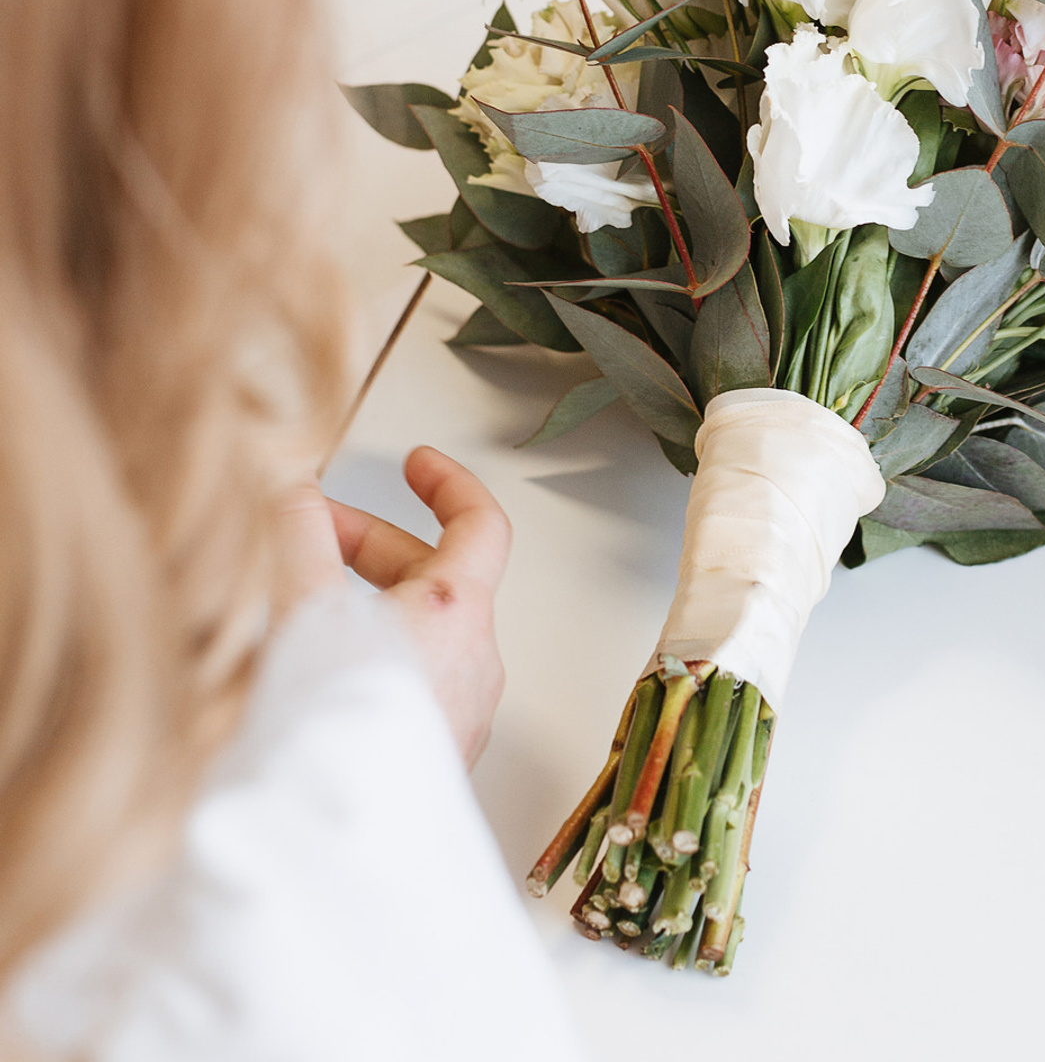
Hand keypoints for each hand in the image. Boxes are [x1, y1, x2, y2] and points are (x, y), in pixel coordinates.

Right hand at [276, 447, 510, 767]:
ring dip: (369, 603)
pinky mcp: (437, 756)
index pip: (481, 524)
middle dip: (368, 544)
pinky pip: (416, 683)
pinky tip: (319, 675)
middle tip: (309, 532)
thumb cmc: (337, 738)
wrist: (339, 850)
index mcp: (457, 614)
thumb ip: (300, 543)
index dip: (449, 484)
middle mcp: (476, 661)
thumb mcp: (307, 614)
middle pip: (436, 576)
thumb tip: (295, 491)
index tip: (417, 463)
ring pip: (423, 634)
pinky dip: (374, 656)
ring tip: (302, 606)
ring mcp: (463, 713)